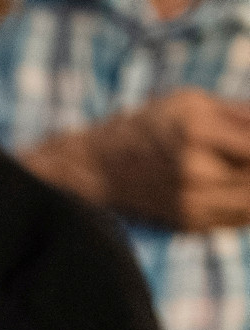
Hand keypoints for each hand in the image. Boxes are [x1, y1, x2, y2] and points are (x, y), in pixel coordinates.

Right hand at [26, 88, 249, 230]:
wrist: (99, 168)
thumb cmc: (149, 127)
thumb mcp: (193, 103)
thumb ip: (242, 112)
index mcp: (197, 133)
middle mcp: (194, 172)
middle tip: (247, 155)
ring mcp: (191, 202)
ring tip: (243, 170)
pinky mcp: (190, 221)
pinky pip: (241, 218)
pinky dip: (249, 203)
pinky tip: (241, 187)